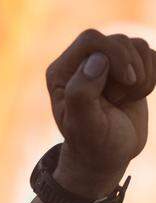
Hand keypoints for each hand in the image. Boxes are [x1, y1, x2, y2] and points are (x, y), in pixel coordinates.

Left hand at [46, 30, 154, 196]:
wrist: (107, 156)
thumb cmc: (93, 143)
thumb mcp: (84, 124)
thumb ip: (82, 93)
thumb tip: (96, 59)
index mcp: (61, 72)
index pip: (91, 40)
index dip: (114, 54)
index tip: (126, 80)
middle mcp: (81, 63)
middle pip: (118, 41)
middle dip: (130, 70)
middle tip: (120, 99)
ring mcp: (106, 63)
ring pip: (138, 46)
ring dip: (142, 76)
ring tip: (126, 100)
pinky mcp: (128, 68)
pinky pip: (152, 54)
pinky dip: (153, 75)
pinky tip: (137, 95)